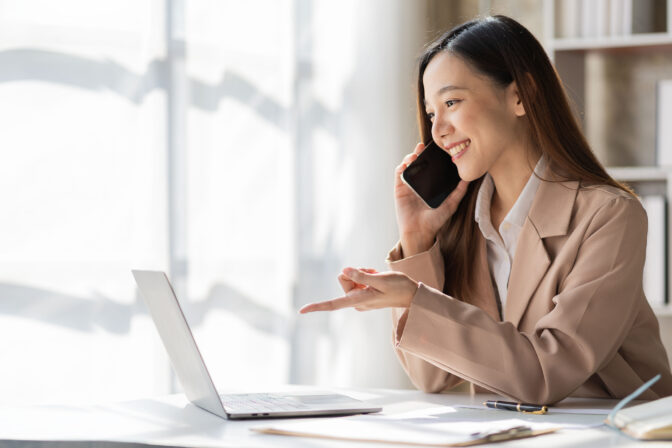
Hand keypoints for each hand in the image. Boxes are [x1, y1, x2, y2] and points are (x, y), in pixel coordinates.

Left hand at [299, 267, 417, 312]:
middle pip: (343, 280)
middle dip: (355, 272)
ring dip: (363, 273)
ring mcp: (360, 298)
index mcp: (358, 301)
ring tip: (377, 276)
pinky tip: (377, 277)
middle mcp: (356, 302)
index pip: (333, 304)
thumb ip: (362, 276)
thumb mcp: (381, 279)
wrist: (412, 294)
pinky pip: (358, 279)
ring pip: (351, 278)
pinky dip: (366, 275)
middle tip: (372, 274)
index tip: (302, 311)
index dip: (317, 306)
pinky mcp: (364, 293)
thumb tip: (344, 270)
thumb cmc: (399, 287)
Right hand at [395, 142, 468, 255]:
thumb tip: (469, 178)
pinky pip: (399, 174)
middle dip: (420, 154)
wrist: (420, 232)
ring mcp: (409, 186)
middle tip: (424, 147)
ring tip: (415, 154)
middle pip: (419, 164)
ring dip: (410, 157)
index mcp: (431, 186)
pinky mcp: (399, 189)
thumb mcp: (451, 204)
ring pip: (408, 166)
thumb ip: (459, 192)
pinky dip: (402, 166)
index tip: (437, 149)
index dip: (433, 158)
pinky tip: (407, 163)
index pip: (432, 168)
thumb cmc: (435, 221)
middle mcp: (420, 184)